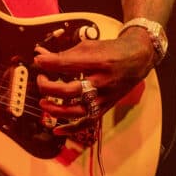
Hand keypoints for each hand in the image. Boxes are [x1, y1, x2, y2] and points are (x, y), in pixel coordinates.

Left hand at [33, 29, 154, 135]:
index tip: (37, 60)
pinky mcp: (105, 107)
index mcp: (97, 62)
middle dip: (48, 86)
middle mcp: (102, 82)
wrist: (137, 59)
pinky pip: (87, 122)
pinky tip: (56, 130)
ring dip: (56, 110)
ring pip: (77, 110)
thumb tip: (40, 54)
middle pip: (70, 91)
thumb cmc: (111, 51)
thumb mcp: (89, 45)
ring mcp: (104, 97)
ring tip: (43, 102)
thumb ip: (64, 53)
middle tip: (41, 78)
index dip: (48, 62)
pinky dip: (71, 129)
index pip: (67, 64)